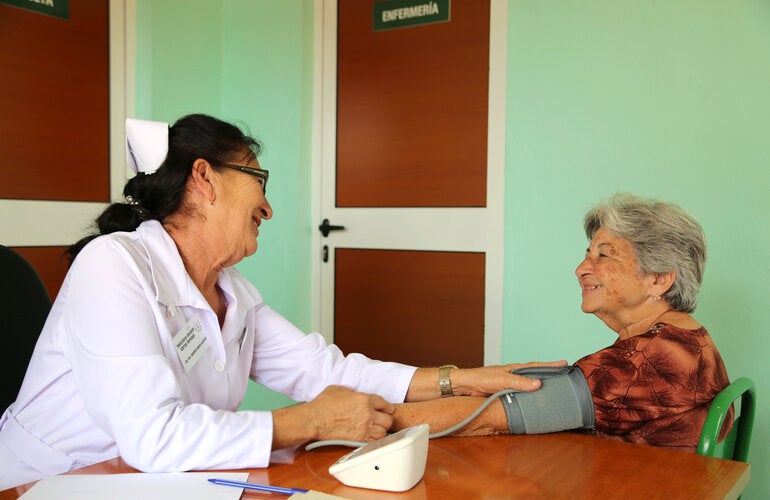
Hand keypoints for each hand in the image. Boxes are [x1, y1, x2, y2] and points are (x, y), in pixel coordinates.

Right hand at [306, 385, 394, 441]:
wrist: (315, 419)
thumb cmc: (323, 404)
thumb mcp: (339, 389)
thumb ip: (352, 391)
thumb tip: (356, 394)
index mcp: (364, 399)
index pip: (384, 403)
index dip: (387, 407)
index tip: (388, 410)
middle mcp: (367, 413)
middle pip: (387, 419)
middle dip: (386, 419)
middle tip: (382, 420)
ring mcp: (364, 427)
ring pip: (383, 431)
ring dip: (381, 430)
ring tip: (376, 429)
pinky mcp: (359, 439)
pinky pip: (374, 441)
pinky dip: (374, 439)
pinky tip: (370, 437)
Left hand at [451, 360, 568, 395]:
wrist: (465, 387)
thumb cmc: (481, 378)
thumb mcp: (502, 379)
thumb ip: (519, 382)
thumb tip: (538, 383)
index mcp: (515, 369)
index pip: (536, 366)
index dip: (550, 365)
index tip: (565, 363)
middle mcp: (515, 376)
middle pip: (536, 376)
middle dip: (550, 377)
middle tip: (565, 379)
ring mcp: (511, 386)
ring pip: (530, 388)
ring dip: (541, 390)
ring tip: (556, 393)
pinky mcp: (506, 396)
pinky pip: (522, 397)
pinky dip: (531, 399)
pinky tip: (536, 405)